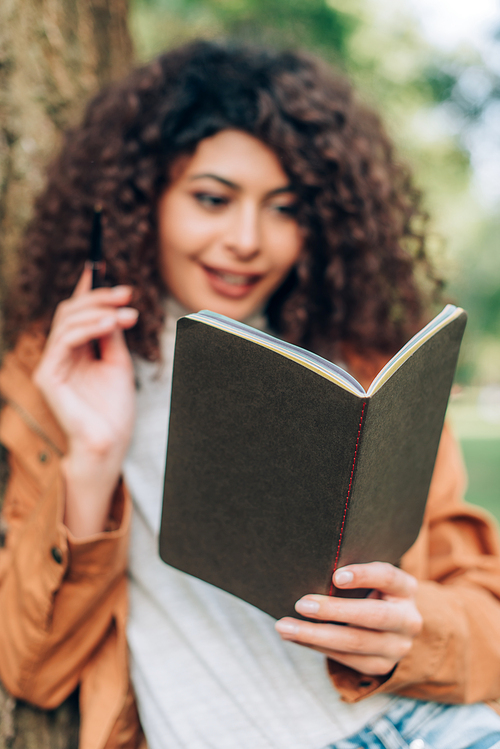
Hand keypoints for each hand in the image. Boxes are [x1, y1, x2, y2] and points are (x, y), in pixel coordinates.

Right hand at [33, 266, 137, 536]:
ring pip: (67, 321)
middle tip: (126, 292)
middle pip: (71, 311)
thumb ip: (112, 335)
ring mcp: (52, 364)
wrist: (109, 444)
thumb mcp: (119, 363)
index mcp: (76, 351)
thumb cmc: (114, 409)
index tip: (103, 268)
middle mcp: (60, 354)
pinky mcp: (49, 376)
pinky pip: (65, 341)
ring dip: (99, 311)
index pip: (78, 312)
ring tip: (126, 313)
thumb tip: (114, 306)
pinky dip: (89, 328)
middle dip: (99, 297)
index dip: (88, 289)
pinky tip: (110, 324)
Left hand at [275, 562, 421, 675]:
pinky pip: (344, 658)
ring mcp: (396, 647)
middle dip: (334, 611)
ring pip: (355, 643)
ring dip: (315, 635)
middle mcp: (407, 620)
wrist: (394, 627)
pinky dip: (315, 646)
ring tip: (285, 626)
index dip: (364, 575)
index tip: (336, 576)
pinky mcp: (380, 666)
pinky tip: (295, 637)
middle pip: (372, 616)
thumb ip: (353, 575)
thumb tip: (314, 569)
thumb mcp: (373, 579)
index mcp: (406, 589)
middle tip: (301, 604)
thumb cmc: (373, 592)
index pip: (388, 577)